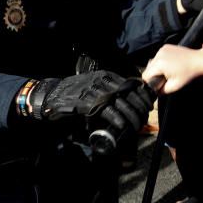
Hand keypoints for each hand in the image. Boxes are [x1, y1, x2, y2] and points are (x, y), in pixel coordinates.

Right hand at [24, 71, 155, 134]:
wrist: (53, 95)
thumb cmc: (76, 93)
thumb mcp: (96, 87)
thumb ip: (110, 91)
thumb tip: (128, 103)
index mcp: (107, 77)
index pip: (132, 84)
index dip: (143, 96)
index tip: (149, 105)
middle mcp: (103, 81)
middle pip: (130, 94)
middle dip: (140, 107)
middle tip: (144, 119)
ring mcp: (95, 91)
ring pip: (121, 103)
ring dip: (132, 116)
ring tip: (137, 125)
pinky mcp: (87, 102)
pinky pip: (107, 110)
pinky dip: (117, 118)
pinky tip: (122, 125)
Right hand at [143, 44, 202, 92]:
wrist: (198, 60)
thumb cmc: (188, 74)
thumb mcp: (174, 86)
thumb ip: (161, 91)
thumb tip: (154, 91)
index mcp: (159, 64)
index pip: (145, 75)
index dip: (150, 82)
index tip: (158, 83)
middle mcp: (158, 54)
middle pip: (148, 68)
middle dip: (154, 74)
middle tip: (165, 78)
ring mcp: (161, 49)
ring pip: (152, 62)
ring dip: (157, 68)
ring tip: (169, 70)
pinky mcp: (165, 46)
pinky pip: (158, 56)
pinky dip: (161, 61)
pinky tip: (170, 64)